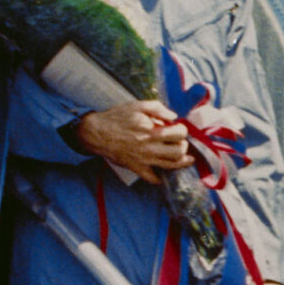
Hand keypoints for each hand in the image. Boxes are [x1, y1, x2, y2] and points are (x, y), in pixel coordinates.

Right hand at [76, 100, 190, 182]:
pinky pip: (153, 179)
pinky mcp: (137, 168)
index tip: (178, 128)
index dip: (182, 129)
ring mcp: (144, 159)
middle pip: (179, 151)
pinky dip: (161, 178)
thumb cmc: (117, 118)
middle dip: (183, 145)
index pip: (179, 133)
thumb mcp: (138, 106)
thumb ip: (158, 108)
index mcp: (152, 130)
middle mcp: (150, 147)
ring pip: (171, 166)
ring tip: (186, 158)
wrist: (97, 133)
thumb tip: (173, 116)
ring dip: (182, 162)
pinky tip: (164, 172)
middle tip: (179, 142)